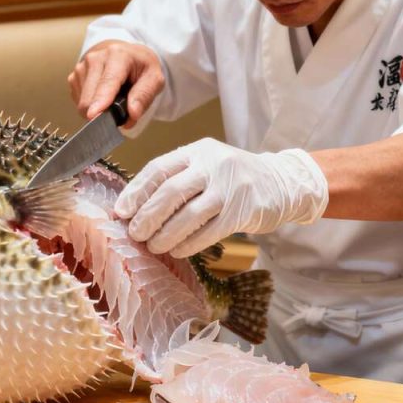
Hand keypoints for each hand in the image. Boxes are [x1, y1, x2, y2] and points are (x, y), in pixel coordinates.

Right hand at [68, 40, 164, 127]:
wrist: (128, 55)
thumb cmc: (141, 67)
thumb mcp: (154, 79)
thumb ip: (144, 96)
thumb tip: (132, 114)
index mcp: (118, 55)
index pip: (108, 81)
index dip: (100, 100)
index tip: (93, 115)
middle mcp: (96, 58)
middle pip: (90, 97)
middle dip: (104, 112)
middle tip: (120, 109)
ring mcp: (82, 67)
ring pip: (83, 102)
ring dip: (98, 108)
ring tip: (113, 98)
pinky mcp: (74, 76)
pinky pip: (79, 101)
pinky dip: (91, 105)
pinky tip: (102, 96)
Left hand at [114, 138, 328, 256]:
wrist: (281, 182)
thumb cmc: (233, 177)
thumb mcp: (205, 166)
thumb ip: (176, 180)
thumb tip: (134, 207)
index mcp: (198, 151)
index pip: (159, 168)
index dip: (136, 192)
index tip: (121, 212)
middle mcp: (213, 165)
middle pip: (171, 192)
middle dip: (148, 216)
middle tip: (134, 234)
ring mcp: (230, 188)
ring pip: (189, 215)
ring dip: (166, 234)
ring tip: (153, 247)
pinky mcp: (242, 211)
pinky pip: (209, 231)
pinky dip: (189, 244)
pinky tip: (177, 251)